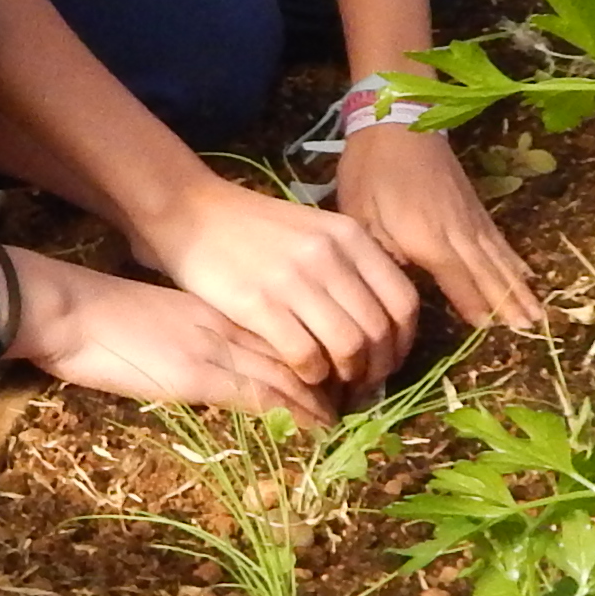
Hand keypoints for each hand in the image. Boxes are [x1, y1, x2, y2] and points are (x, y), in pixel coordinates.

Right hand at [12, 252, 331, 419]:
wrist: (71, 309)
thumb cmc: (105, 315)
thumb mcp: (166, 318)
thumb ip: (200, 331)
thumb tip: (217, 354)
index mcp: (221, 307)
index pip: (289, 326)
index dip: (320, 352)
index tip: (340, 376)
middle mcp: (230, 323)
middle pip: (302, 348)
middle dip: (335, 378)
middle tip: (360, 403)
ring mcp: (217, 348)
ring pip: (292, 374)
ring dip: (322, 403)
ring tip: (344, 425)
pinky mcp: (199, 375)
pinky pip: (262, 397)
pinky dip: (295, 416)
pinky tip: (317, 432)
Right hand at [130, 173, 420, 396]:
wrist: (190, 210)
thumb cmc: (253, 227)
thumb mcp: (313, 230)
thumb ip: (349, 264)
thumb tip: (380, 321)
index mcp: (349, 236)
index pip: (403, 301)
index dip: (403, 342)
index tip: (390, 361)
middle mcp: (329, 255)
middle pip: (379, 330)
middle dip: (377, 368)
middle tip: (363, 385)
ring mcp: (294, 278)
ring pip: (348, 347)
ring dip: (347, 377)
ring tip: (335, 385)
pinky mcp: (258, 302)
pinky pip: (305, 355)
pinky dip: (311, 375)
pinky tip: (303, 376)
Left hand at [331, 119, 546, 331]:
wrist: (399, 119)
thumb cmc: (372, 170)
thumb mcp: (362, 217)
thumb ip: (384, 256)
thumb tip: (402, 288)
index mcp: (428, 239)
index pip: (458, 281)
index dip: (476, 306)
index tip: (495, 332)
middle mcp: (458, 233)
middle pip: (488, 275)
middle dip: (510, 305)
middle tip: (534, 333)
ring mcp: (471, 218)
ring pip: (500, 260)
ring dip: (520, 288)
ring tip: (539, 316)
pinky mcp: (475, 206)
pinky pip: (500, 241)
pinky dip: (515, 261)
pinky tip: (527, 276)